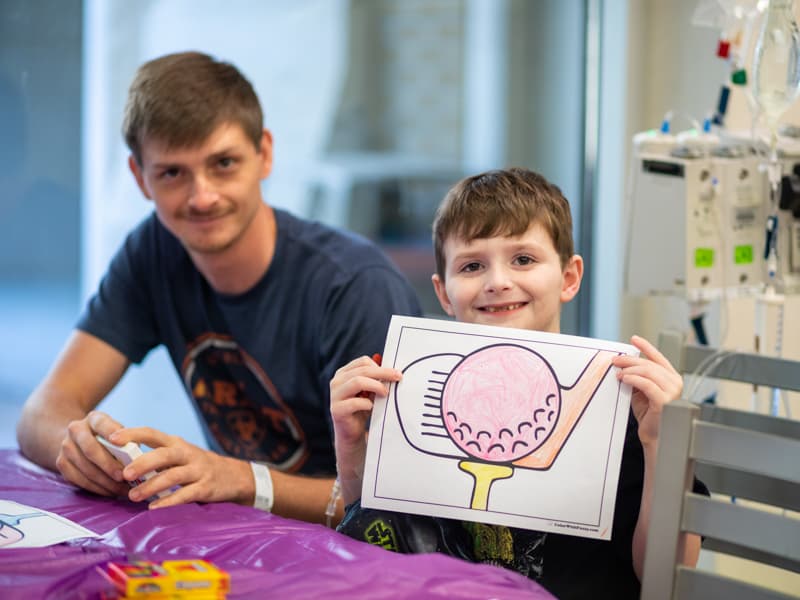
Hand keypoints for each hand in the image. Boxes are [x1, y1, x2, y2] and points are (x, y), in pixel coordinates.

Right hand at [55, 410, 129, 497]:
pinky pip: (79, 480)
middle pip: (91, 449)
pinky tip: (110, 492)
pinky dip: (96, 488)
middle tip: (124, 476)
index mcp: (94, 418)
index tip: (122, 444)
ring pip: (85, 467)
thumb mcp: (118, 432)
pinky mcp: (61, 464)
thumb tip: (138, 458)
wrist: (80, 440)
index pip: (102, 423)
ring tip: (122, 489)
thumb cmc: (110, 438)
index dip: (111, 432)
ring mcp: (66, 447)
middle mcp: (76, 430)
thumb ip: (127, 441)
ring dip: (105, 481)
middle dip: (108, 465)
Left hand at [107, 427, 250, 508]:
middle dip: (143, 463)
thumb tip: (118, 463)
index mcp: (176, 443)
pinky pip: (186, 494)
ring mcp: (198, 470)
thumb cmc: (196, 466)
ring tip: (133, 496)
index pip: (151, 433)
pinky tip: (154, 508)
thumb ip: (156, 457)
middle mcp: (187, 453)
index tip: (112, 438)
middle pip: (164, 455)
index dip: (132, 434)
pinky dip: (169, 501)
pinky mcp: (206, 487)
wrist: (234, 476)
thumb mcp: (179, 455)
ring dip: (152, 486)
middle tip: (124, 474)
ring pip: (173, 476)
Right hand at [330, 355, 400, 499]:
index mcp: (343, 373)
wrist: (352, 433)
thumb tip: (385, 361)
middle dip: (383, 373)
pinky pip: (354, 402)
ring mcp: (334, 395)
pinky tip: (372, 407)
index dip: (380, 366)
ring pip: (357, 381)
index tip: (396, 373)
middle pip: (362, 370)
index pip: (363, 362)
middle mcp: (336, 382)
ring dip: (376, 386)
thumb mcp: (371, 390)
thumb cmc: (362, 409)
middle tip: (398, 378)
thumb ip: (375, 377)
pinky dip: (367, 403)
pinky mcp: (336, 410)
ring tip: (386, 393)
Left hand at [612, 335, 682, 447]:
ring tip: (618, 372)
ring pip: (648, 372)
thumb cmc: (649, 415)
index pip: (659, 358)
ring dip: (630, 369)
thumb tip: (622, 366)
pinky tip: (624, 378)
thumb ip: (637, 378)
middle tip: (615, 360)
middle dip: (630, 360)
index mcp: (671, 378)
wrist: (654, 436)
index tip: (634, 340)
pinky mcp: (665, 401)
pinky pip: (647, 384)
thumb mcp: (641, 392)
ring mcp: (672, 392)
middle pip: (650, 364)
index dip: (646, 347)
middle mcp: (675, 383)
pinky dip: (633, 379)